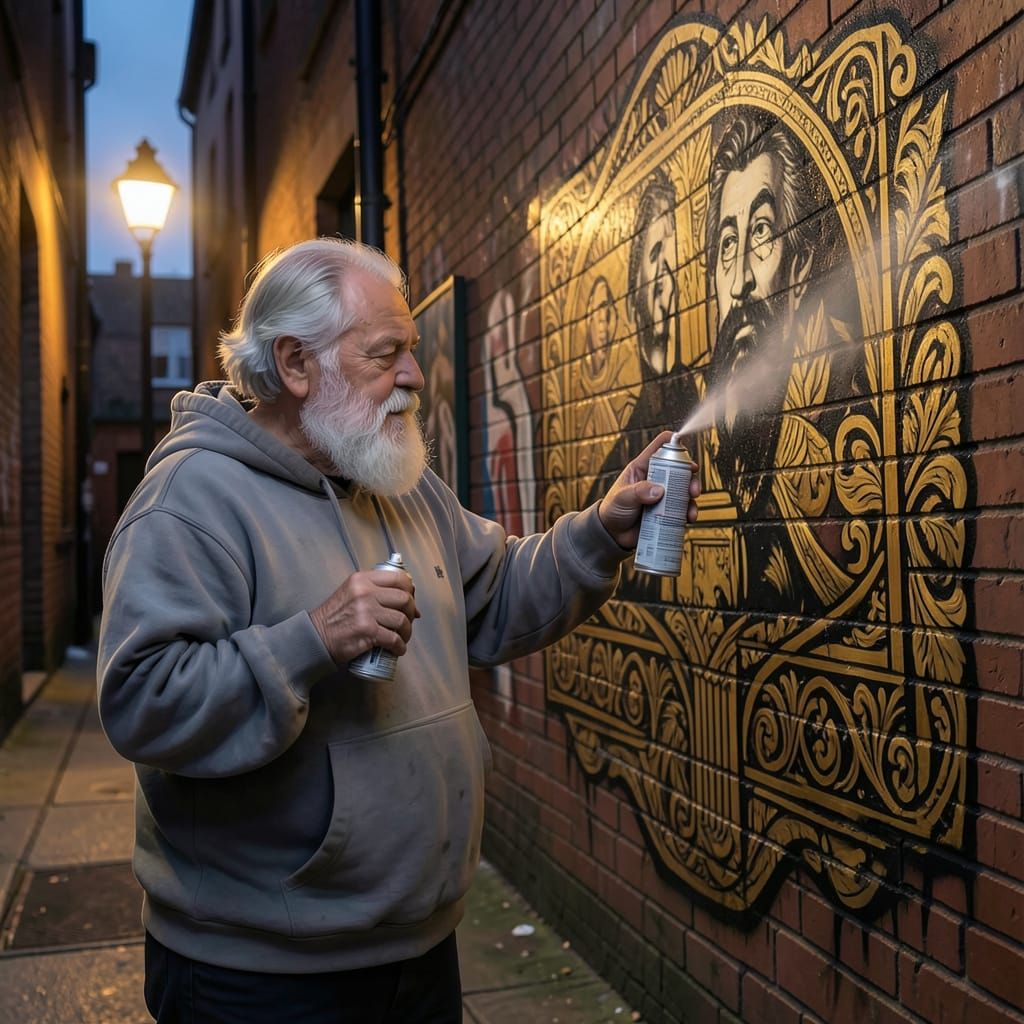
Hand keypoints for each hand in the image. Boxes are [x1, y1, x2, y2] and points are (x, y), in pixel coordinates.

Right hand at [310, 568, 419, 665]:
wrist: (316, 636)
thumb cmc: (334, 617)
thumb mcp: (352, 592)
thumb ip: (375, 590)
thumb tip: (408, 600)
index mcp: (362, 579)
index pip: (398, 578)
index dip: (410, 590)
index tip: (410, 599)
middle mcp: (365, 592)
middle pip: (404, 599)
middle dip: (410, 612)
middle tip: (408, 620)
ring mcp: (366, 611)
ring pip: (401, 620)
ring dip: (406, 632)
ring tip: (402, 637)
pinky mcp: (367, 630)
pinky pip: (394, 638)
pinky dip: (399, 646)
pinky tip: (397, 649)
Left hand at [597, 431, 700, 547]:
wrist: (613, 535)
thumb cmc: (612, 510)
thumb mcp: (622, 497)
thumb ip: (638, 492)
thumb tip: (659, 490)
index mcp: (643, 467)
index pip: (660, 447)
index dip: (675, 444)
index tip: (685, 454)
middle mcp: (656, 478)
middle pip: (679, 467)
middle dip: (690, 476)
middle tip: (692, 488)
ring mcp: (663, 494)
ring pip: (684, 488)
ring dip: (692, 496)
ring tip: (690, 508)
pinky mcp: (667, 510)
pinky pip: (684, 507)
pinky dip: (689, 511)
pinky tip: (688, 517)